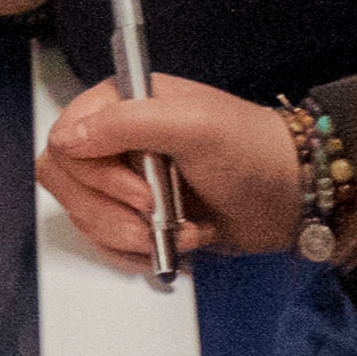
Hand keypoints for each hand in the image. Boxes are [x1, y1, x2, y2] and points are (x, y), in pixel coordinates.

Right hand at [40, 75, 299, 261]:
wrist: (291, 200)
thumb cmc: (252, 153)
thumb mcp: (194, 126)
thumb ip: (126, 124)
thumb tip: (65, 140)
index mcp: (121, 103)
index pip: (66, 139)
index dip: (93, 174)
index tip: (139, 193)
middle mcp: (115, 139)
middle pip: (66, 182)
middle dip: (113, 211)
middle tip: (157, 215)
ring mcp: (124, 180)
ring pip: (84, 216)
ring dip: (131, 235)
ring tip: (181, 231)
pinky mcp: (136, 216)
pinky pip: (105, 240)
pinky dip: (136, 252)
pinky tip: (175, 243)